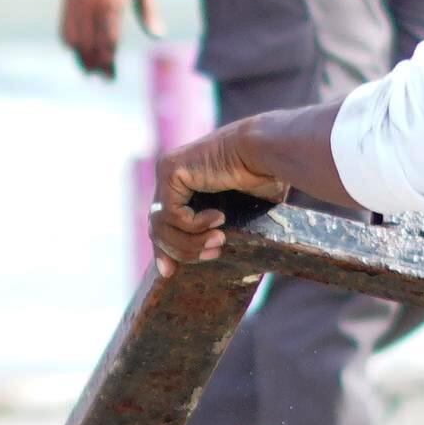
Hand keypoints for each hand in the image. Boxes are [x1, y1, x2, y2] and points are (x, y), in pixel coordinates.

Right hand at [61, 0, 155, 78]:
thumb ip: (149, 10)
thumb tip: (158, 36)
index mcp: (111, 0)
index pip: (108, 43)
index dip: (108, 65)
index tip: (110, 78)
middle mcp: (90, 3)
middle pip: (88, 46)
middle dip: (94, 66)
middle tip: (102, 79)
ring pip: (72, 39)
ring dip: (80, 56)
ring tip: (89, 67)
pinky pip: (64, 25)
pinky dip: (70, 41)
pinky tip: (78, 46)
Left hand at [149, 118, 307, 268]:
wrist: (266, 150)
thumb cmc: (265, 176)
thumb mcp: (239, 211)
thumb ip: (218, 228)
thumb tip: (214, 253)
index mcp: (185, 186)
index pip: (162, 225)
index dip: (164, 251)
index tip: (169, 274)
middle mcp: (171, 178)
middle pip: (157, 229)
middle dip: (181, 251)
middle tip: (213, 254)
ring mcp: (167, 172)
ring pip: (161, 227)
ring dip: (191, 242)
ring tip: (219, 241)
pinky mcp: (169, 170)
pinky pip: (171, 215)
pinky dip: (195, 224)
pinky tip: (219, 217)